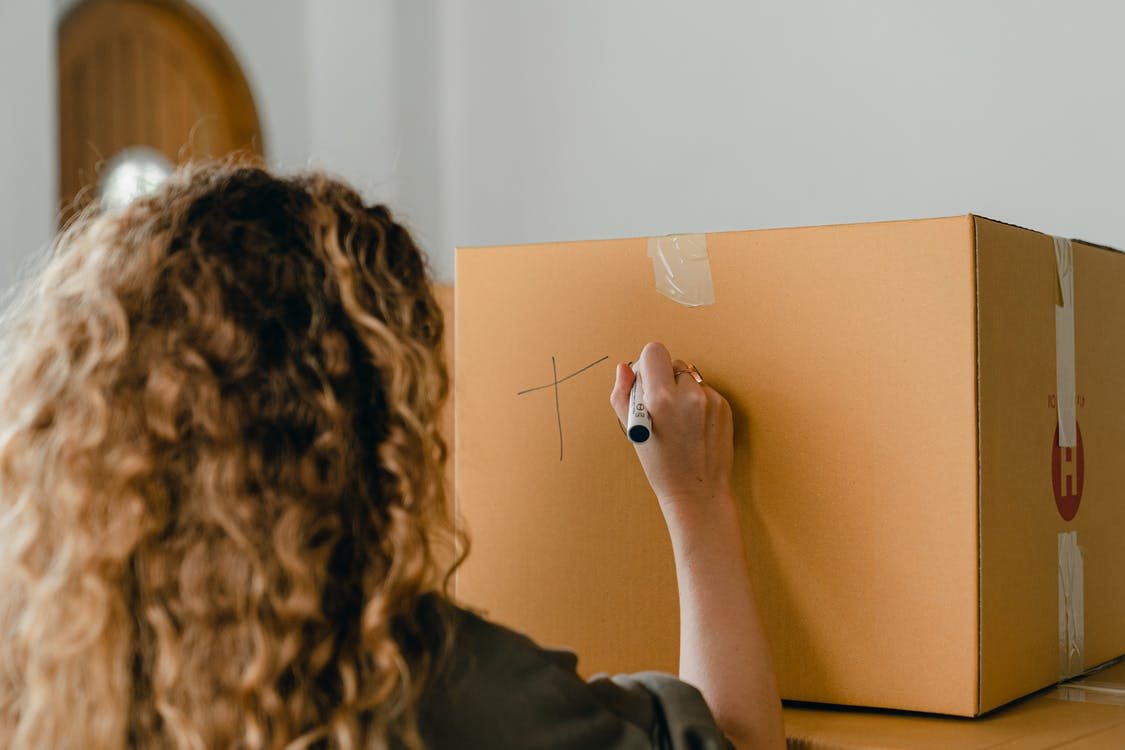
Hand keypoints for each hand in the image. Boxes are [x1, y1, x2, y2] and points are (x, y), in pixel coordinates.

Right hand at [609, 342, 733, 514]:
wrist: (698, 492)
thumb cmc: (660, 465)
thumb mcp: (632, 431)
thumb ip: (623, 394)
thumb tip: (625, 368)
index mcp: (661, 398)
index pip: (654, 352)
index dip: (647, 365)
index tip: (647, 383)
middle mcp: (689, 395)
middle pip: (673, 363)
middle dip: (664, 379)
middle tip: (661, 407)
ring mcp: (710, 400)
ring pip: (690, 377)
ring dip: (682, 391)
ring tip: (679, 421)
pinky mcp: (724, 406)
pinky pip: (705, 391)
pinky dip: (697, 403)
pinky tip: (694, 427)